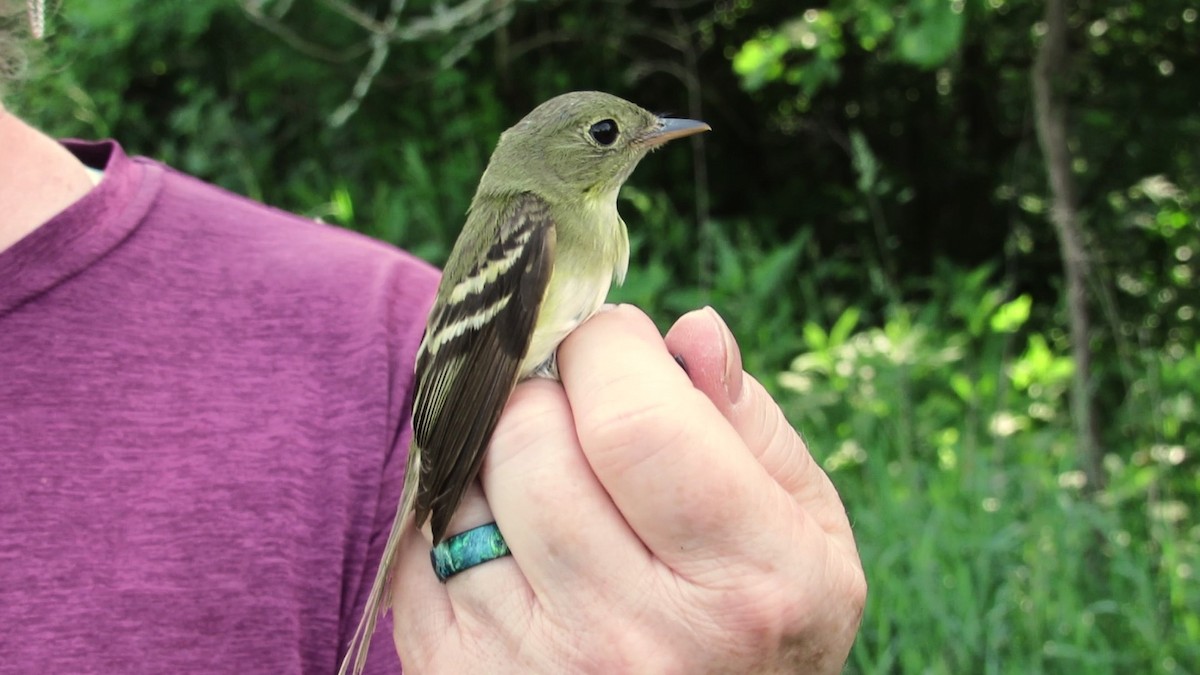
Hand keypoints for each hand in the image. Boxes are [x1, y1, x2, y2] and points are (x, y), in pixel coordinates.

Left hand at [391, 305, 865, 672]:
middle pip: (530, 439)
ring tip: (547, 470)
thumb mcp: (804, 534)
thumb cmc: (762, 626)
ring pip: (463, 485)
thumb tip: (688, 329)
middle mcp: (639, 638)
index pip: (633, 419)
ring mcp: (540, 668)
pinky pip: (417, 546)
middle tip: (577, 403)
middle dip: (546, 387)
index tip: (615, 344)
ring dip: (496, 447)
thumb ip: (751, 426)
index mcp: (746, 584)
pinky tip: (508, 530)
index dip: (609, 348)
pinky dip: (455, 512)